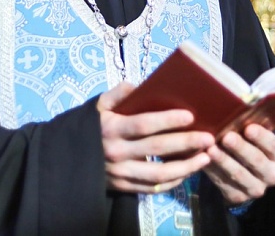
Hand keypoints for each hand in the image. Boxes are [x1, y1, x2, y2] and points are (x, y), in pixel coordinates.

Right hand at [98, 82, 213, 194]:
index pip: (143, 124)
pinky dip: (172, 182)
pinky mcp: (123, 187)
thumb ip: (116, 94)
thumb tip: (137, 86)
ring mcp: (120, 173)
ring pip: (159, 174)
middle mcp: (116, 152)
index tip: (190, 116)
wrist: (66, 159)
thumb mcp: (96, 106)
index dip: (167, 120)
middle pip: (157, 148)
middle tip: (208, 138)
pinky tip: (187, 172)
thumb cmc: (88, 128)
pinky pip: (152, 188)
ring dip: (185, 167)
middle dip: (186, 143)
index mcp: (111, 128)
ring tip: (206, 158)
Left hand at [203, 123, 274, 205]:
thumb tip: (235, 109)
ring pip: (238, 174)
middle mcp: (271, 174)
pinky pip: (223, 183)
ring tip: (210, 149)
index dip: (261, 137)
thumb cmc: (249, 147)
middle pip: (256, 160)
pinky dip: (212, 170)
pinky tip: (203, 160)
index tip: (249, 127)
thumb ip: (250, 128)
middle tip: (226, 137)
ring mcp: (255, 188)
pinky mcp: (237, 196)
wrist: (246, 178)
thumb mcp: (256, 139)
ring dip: (224, 161)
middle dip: (240, 148)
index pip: (273, 146)